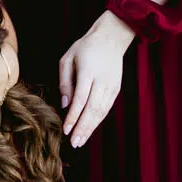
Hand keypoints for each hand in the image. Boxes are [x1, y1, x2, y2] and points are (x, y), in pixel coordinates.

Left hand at [58, 12, 133, 146]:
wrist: (110, 39)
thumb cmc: (85, 48)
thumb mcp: (67, 59)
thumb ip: (65, 81)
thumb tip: (65, 104)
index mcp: (88, 72)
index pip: (81, 99)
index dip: (74, 117)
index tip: (66, 130)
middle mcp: (102, 81)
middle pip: (92, 109)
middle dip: (83, 128)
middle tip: (75, 143)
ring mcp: (111, 86)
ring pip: (102, 111)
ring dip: (91, 128)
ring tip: (81, 141)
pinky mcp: (116, 89)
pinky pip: (107, 108)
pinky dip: (98, 120)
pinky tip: (90, 129)